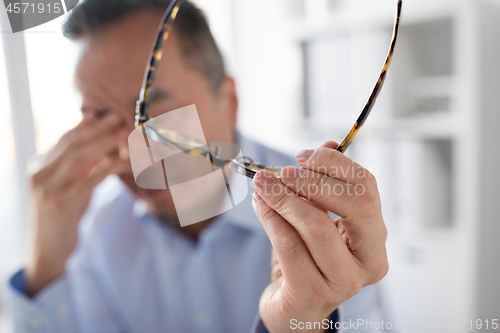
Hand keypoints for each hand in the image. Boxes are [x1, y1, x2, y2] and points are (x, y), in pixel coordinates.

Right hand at [25, 115, 126, 295]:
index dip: (88, 126)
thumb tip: (105, 147)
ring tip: (122, 135)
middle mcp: (40, 174)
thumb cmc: (64, 214)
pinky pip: (87, 181)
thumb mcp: (70, 186)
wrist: (50, 248)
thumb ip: (82, 167)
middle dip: (98, 130)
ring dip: (104, 144)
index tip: (108, 116)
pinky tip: (121, 162)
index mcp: (40, 166)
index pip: (66, 139)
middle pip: (73, 144)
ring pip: (79, 159)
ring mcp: (48, 189)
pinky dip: (106, 169)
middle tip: (119, 118)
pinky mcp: (60, 204)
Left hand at [253, 142, 387, 332]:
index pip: (367, 189)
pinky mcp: (312, 292)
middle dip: (312, 181)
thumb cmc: (309, 260)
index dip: (334, 165)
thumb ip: (323, 185)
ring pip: (316, 225)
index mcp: (376, 238)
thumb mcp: (319, 219)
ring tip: (262, 184)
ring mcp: (344, 281)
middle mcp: (369, 261)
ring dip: (283, 197)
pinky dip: (271, 218)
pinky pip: (289, 245)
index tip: (302, 156)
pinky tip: (260, 205)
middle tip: (282, 171)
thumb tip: (326, 145)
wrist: (295, 307)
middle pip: (353, 206)